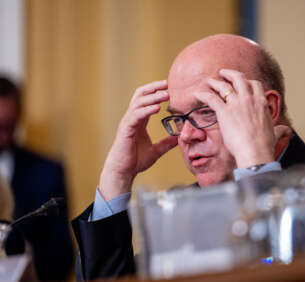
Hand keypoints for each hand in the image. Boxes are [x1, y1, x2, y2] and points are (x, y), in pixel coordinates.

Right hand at [99, 80, 177, 199]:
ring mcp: (128, 123)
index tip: (169, 87)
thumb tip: (179, 138)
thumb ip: (166, 143)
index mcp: (139, 121)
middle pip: (140, 95)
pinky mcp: (126, 130)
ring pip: (139, 103)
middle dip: (154, 88)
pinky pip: (136, 115)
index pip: (146, 100)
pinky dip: (146, 110)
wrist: (123, 172)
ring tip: (166, 94)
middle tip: (168, 84)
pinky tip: (157, 108)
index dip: (156, 91)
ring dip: (153, 97)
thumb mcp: (156, 151)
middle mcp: (132, 118)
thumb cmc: (135, 161)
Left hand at [194, 69, 289, 167]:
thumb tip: (286, 131)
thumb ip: (279, 130)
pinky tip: (197, 93)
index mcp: (261, 103)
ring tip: (209, 81)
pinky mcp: (224, 112)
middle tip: (223, 73)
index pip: (255, 85)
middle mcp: (249, 100)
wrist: (255, 152)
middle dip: (230, 74)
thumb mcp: (275, 134)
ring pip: (223, 86)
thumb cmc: (264, 145)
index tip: (242, 82)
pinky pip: (211, 98)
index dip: (247, 82)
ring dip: (215, 82)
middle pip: (238, 79)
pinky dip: (203, 94)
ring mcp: (236, 104)